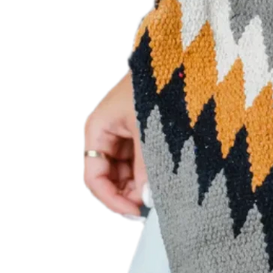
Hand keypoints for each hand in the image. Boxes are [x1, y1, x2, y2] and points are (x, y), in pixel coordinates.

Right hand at [81, 70, 147, 219]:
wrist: (178, 60)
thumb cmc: (156, 86)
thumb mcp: (149, 129)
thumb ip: (146, 166)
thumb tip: (146, 198)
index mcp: (98, 129)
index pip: (94, 176)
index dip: (110, 198)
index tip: (133, 212)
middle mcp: (106, 133)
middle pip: (107, 176)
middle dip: (126, 193)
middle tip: (149, 208)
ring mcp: (122, 133)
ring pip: (123, 171)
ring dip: (138, 185)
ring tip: (158, 195)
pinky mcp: (138, 133)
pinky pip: (137, 160)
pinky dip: (147, 172)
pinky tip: (161, 180)